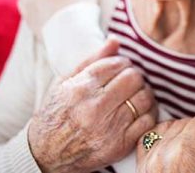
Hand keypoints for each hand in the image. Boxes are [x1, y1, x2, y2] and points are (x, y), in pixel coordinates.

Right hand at [28, 37, 157, 172]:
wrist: (45, 154)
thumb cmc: (56, 113)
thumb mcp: (66, 83)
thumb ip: (93, 60)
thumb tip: (115, 40)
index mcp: (80, 89)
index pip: (116, 64)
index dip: (123, 63)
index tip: (122, 67)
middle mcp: (94, 108)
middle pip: (133, 78)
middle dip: (135, 75)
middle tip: (130, 79)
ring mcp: (108, 129)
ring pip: (144, 98)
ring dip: (145, 92)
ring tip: (136, 93)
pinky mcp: (119, 145)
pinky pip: (147, 121)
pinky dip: (149, 112)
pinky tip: (141, 110)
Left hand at [136, 114, 194, 172]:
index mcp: (186, 153)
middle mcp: (163, 153)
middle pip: (187, 122)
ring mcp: (149, 160)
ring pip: (169, 127)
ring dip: (181, 136)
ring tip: (191, 160)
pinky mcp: (141, 167)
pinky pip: (151, 137)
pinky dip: (163, 140)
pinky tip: (175, 156)